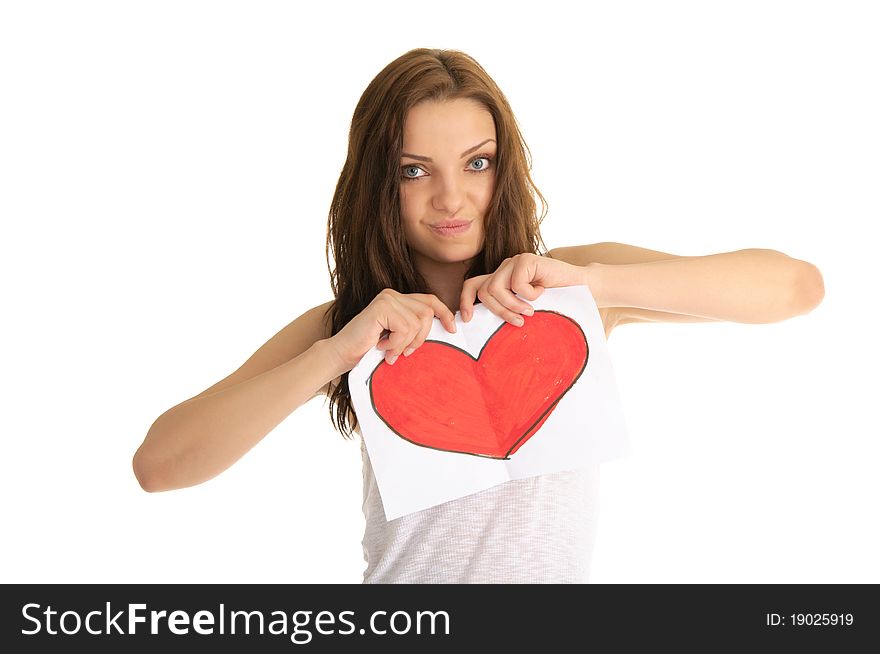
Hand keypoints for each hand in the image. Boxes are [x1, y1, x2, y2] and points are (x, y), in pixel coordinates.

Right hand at [327, 289, 456, 368]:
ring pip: (416, 323)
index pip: (430, 300)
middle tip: (406, 352)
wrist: (342, 354)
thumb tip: (445, 328)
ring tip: (390, 351)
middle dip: (421, 337)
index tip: (453, 329)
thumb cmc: (368, 349)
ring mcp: (386, 299)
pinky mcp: (381, 308)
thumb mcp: (397, 337)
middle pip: (427, 312)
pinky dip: (396, 343)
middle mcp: (392, 294)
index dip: (444, 313)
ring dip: (405, 343)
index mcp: (398, 299)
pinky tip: (381, 347)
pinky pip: (405, 328)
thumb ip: (414, 328)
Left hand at [459, 253, 585, 323]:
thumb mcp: (526, 308)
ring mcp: (514, 262)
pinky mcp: (526, 259)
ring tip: (530, 310)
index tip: (468, 319)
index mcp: (500, 280)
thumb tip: (485, 326)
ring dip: (513, 305)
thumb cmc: (555, 300)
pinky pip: (517, 283)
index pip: (472, 285)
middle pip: (484, 292)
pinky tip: (543, 290)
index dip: (465, 301)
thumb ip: (508, 309)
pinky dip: (530, 294)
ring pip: (496, 288)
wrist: (582, 287)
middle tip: (519, 321)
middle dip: (500, 311)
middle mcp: (504, 269)